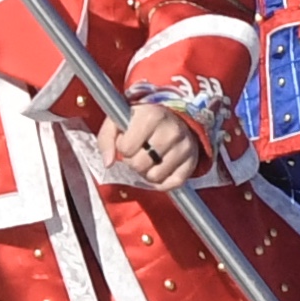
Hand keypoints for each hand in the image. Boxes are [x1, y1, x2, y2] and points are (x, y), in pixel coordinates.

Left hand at [89, 98, 208, 191]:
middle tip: (139, 151)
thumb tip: (108, 163)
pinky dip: (162, 181)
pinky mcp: (193, 161)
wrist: (174, 118)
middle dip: (134, 162)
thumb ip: (106, 140)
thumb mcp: (119, 122)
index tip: (128, 140)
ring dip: (147, 172)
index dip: (123, 147)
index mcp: (151, 116)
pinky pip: (172, 184)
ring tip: (150, 158)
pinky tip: (160, 167)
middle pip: (140, 165)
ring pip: (154, 177)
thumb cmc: (141, 122)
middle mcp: (171, 130)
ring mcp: (184, 146)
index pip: (126, 148)